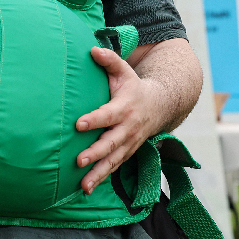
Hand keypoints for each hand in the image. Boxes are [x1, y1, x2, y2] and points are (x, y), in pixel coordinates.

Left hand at [75, 46, 167, 193]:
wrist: (159, 105)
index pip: (107, 115)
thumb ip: (109, 61)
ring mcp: (129, 143)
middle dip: (95, 153)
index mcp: (125, 108)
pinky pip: (115, 167)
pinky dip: (102, 178)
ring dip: (98, 173)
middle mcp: (128, 128)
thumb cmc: (133, 87)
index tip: (78, 124)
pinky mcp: (127, 152)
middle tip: (79, 160)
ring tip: (83, 186)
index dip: (94, 120)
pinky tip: (86, 189)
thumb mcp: (125, 72)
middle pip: (111, 143)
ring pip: (113, 160)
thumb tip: (92, 49)